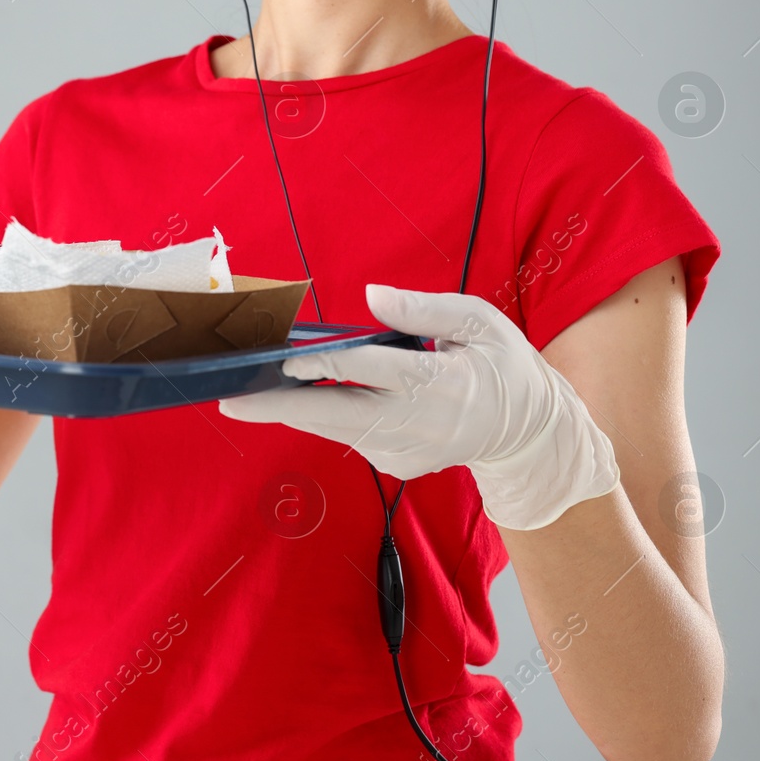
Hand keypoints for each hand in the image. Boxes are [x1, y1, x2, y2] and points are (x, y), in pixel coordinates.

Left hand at [217, 284, 619, 530]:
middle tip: (230, 400)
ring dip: (290, 411)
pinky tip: (296, 397)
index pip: (372, 373)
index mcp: (440, 384)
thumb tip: (371, 295)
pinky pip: (350, 436)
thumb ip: (424, 309)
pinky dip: (324, 416)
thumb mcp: (479, 323)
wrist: (528, 433)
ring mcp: (404, 452)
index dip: (325, 366)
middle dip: (279, 407)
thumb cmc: (502, 366)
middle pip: (336, 416)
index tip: (285, 359)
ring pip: (335, 429)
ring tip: (242, 395)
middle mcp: (417, 425)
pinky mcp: (396, 465)